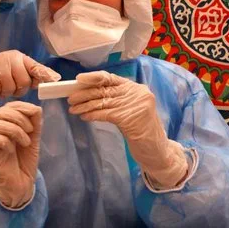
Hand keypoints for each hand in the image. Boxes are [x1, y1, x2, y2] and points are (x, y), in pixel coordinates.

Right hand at [0, 50, 59, 105]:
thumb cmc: (0, 77)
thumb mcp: (18, 73)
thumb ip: (34, 75)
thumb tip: (55, 78)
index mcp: (20, 58)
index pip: (35, 66)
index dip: (45, 75)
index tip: (55, 80)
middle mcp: (10, 57)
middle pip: (24, 82)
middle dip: (18, 90)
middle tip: (9, 88)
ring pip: (9, 88)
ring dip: (4, 93)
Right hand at [0, 101, 41, 207]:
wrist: (22, 183)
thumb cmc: (25, 160)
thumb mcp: (34, 139)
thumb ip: (35, 123)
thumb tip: (36, 108)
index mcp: (7, 125)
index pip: (8, 107)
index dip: (21, 106)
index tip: (34, 114)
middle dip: (18, 118)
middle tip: (30, 130)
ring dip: (15, 130)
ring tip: (25, 142)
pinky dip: (6, 141)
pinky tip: (12, 150)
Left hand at [68, 71, 187, 189]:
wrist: (157, 151)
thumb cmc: (141, 131)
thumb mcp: (130, 110)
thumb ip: (116, 100)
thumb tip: (90, 94)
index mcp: (137, 89)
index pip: (111, 78)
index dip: (94, 77)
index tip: (79, 79)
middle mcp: (137, 93)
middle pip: (105, 90)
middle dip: (85, 94)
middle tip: (70, 98)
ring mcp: (134, 105)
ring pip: (103, 102)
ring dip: (85, 106)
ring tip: (73, 108)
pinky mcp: (129, 118)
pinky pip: (105, 114)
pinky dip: (92, 115)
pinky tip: (84, 117)